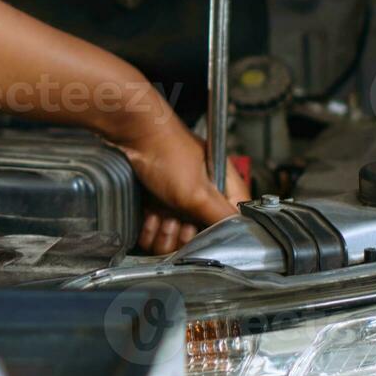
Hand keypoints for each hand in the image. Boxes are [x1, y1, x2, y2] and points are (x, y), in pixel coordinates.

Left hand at [119, 122, 249, 254]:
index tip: (200, 231)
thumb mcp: (198, 192)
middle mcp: (203, 197)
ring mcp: (179, 202)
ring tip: (160, 215)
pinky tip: (148, 216)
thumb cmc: (167, 151)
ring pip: (175, 239)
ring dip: (164, 233)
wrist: (132, 136)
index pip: (231, 225)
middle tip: (175, 220)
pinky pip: (156, 233)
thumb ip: (222, 216)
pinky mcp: (158, 204)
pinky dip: (149, 229)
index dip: (215, 234)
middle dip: (184, 235)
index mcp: (223, 190)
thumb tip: (243, 234)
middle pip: (200, 237)